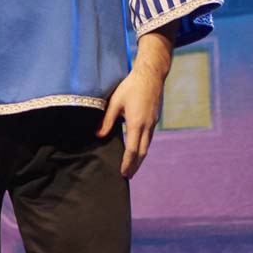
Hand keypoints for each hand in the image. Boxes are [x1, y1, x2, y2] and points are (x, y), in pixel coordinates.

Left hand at [97, 26, 174, 177]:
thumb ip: (106, 120)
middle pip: (142, 152)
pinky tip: (137, 150)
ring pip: (147, 146)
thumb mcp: (114, 103)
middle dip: (135, 166)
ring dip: (139, 158)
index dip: (128, 163)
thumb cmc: (130, 87)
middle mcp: (147, 126)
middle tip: (128, 176)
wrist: (150, 76)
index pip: (133, 150)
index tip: (123, 173)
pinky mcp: (154, 119)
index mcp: (137, 124)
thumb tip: (98, 135)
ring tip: (132, 167)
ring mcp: (153, 123)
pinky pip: (149, 138)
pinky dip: (143, 147)